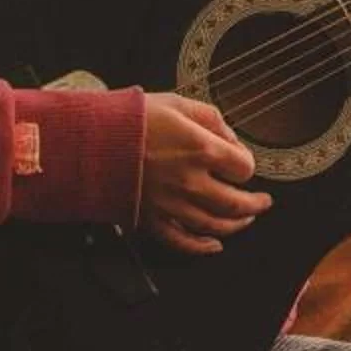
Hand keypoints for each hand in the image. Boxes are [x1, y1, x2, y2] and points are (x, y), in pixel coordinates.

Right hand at [138, 91, 267, 255]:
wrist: (87, 139)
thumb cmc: (131, 118)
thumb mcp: (177, 103)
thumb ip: (212, 120)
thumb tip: (231, 140)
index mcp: (201, 149)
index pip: (244, 167)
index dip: (247, 165)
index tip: (242, 163)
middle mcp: (190, 181)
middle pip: (236, 203)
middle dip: (255, 204)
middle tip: (263, 202)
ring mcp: (170, 204)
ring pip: (215, 225)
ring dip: (236, 225)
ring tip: (246, 220)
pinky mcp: (150, 219)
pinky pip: (181, 241)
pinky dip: (202, 247)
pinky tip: (214, 245)